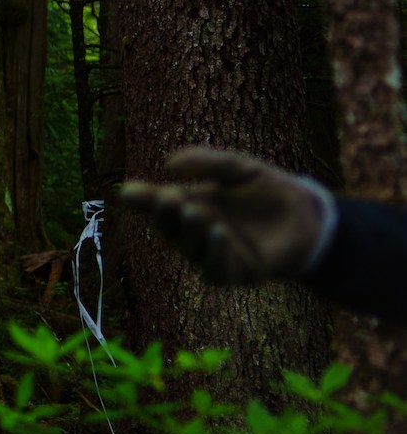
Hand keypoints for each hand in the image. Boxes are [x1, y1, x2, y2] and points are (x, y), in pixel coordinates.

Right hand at [116, 146, 329, 286]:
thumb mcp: (238, 167)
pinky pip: (215, 270)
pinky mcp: (236, 272)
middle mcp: (193, 232)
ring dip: (191, 232)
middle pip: (167, 229)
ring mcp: (211, 253)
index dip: (139, 199)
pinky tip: (219, 232)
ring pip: (189, 249)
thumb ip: (207, 161)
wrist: (306, 216)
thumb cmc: (266, 190)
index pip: (155, 203)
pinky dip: (214, 253)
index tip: (127, 192)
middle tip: (169, 198)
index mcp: (187, 204)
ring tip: (196, 212)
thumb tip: (169, 166)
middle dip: (164, 215)